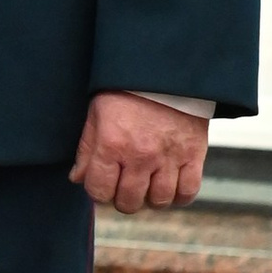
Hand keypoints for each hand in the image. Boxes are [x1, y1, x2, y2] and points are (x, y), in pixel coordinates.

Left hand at [71, 89, 208, 213]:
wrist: (164, 70)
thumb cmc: (126, 90)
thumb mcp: (96, 113)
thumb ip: (86, 149)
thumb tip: (78, 179)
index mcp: (112, 144)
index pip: (99, 191)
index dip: (98, 191)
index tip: (102, 184)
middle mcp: (140, 155)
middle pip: (128, 202)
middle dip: (122, 198)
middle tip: (124, 185)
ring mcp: (169, 157)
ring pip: (159, 201)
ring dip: (150, 199)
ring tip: (147, 185)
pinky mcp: (194, 154)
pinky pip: (188, 192)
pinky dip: (179, 196)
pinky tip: (170, 186)